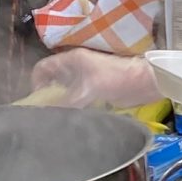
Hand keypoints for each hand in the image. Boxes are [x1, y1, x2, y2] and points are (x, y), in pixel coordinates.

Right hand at [24, 49, 159, 108]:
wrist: (145, 82)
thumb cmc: (118, 78)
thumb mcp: (89, 88)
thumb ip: (68, 101)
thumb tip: (47, 113)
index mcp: (71, 60)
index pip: (43, 67)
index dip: (35, 82)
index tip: (37, 101)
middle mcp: (76, 68)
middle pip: (52, 81)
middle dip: (46, 96)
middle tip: (44, 113)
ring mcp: (85, 80)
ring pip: (64, 92)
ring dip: (59, 103)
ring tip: (56, 119)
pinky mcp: (95, 91)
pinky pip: (76, 100)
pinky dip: (72, 108)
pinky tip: (71, 119)